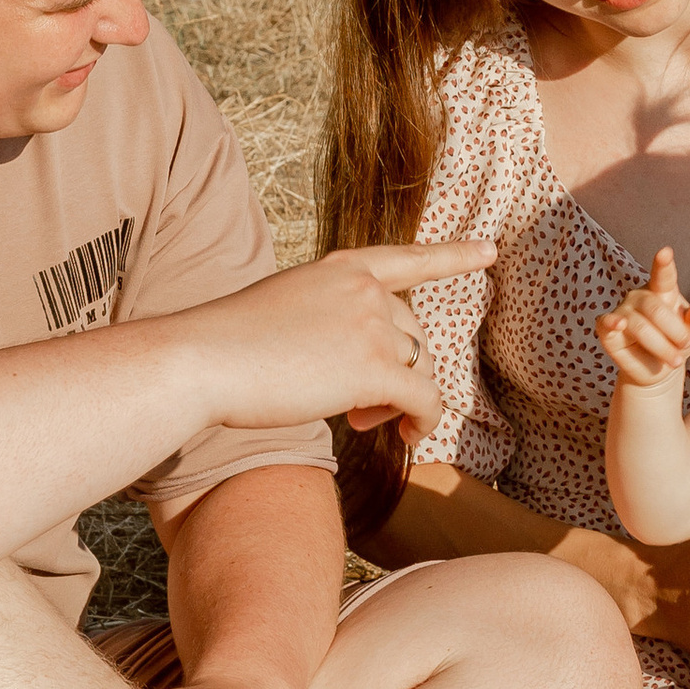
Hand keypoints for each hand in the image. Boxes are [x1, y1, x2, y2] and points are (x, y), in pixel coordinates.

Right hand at [187, 240, 492, 443]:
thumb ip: (327, 321)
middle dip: (398, 372)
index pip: (405, 258)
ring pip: (420, 369)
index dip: (450, 256)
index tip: (488, 250)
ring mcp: (371, 326)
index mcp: (338, 269)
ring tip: (361, 421)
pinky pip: (425, 400)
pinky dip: (423, 422)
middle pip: (414, 335)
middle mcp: (363, 289)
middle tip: (361, 410)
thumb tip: (358, 366)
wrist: (202, 361)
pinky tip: (406, 438)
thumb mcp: (282, 310)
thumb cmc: (225, 347)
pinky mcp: (375, 369)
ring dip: (400, 401)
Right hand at [594, 247, 689, 390]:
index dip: (663, 264)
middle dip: (674, 332)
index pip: (663, 276)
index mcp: (662, 291)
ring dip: (661, 347)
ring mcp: (622, 311)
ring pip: (640, 326)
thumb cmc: (676, 343)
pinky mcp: (607, 329)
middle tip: (685, 347)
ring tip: (673, 359)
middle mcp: (639, 296)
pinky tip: (619, 323)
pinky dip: (612, 323)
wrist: (658, 370)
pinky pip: (607, 323)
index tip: (665, 252)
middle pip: (655, 309)